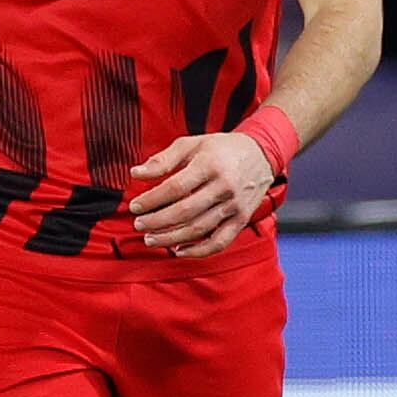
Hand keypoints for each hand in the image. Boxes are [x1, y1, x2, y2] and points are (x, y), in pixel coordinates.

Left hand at [127, 131, 274, 258]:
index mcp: (210, 164)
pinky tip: (178, 251)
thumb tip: (135, 174)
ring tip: (151, 239)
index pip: (175, 187)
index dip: (152, 199)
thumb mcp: (192, 144)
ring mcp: (234, 206)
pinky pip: (219, 242)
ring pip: (198, 229)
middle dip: (157, 221)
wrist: (260, 154)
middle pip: (185, 211)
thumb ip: (163, 160)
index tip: (135, 206)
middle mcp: (224, 186)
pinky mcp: (241, 220)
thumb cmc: (220, 149)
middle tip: (139, 225)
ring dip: (170, 238)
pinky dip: (198, 251)